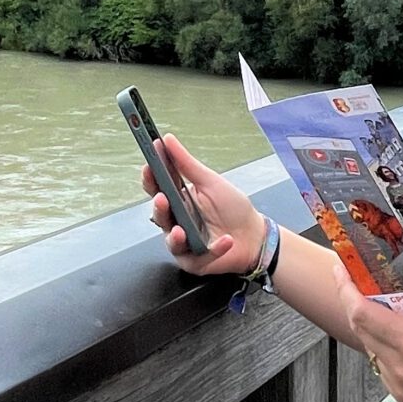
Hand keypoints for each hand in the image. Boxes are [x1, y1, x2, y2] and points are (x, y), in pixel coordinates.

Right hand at [143, 132, 267, 278]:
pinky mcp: (195, 262)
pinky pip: (197, 257)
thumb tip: (168, 140)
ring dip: (174, 236)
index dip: (150, 179)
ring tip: (180, 231)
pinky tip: (225, 240)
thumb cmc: (232, 208)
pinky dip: (213, 249)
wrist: (254, 234)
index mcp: (178, 200)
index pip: (157, 189)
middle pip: (160, 216)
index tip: (148, 167)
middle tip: (162, 199)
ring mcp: (184, 244)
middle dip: (159, 208)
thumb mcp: (210, 182)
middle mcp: (177, 222)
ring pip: (171, 241)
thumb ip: (187, 163)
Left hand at [332, 262, 402, 401]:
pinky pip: (384, 369)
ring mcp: (400, 386)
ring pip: (372, 350)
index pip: (361, 313)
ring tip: (386, 316)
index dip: (346, 290)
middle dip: (355, 305)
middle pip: (361, 330)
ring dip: (373, 331)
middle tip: (358, 285)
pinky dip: (387, 354)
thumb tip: (398, 286)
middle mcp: (401, 366)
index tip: (341, 272)